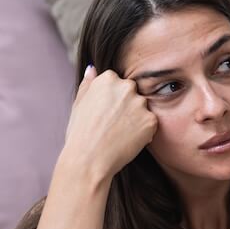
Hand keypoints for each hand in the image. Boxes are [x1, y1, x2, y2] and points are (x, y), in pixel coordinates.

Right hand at [60, 65, 158, 184]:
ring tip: (120, 134)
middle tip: (113, 125)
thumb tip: (92, 69)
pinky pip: (150, 123)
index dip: (111, 100)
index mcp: (108, 78)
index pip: (117, 83)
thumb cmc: (80, 133)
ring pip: (142, 108)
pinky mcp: (151, 120)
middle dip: (126, 106)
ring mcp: (140, 103)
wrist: (89, 159)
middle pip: (132, 93)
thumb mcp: (78, 103)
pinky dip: (144, 132)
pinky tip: (128, 140)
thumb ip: (88, 83)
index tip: (105, 113)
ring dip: (136, 119)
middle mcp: (126, 87)